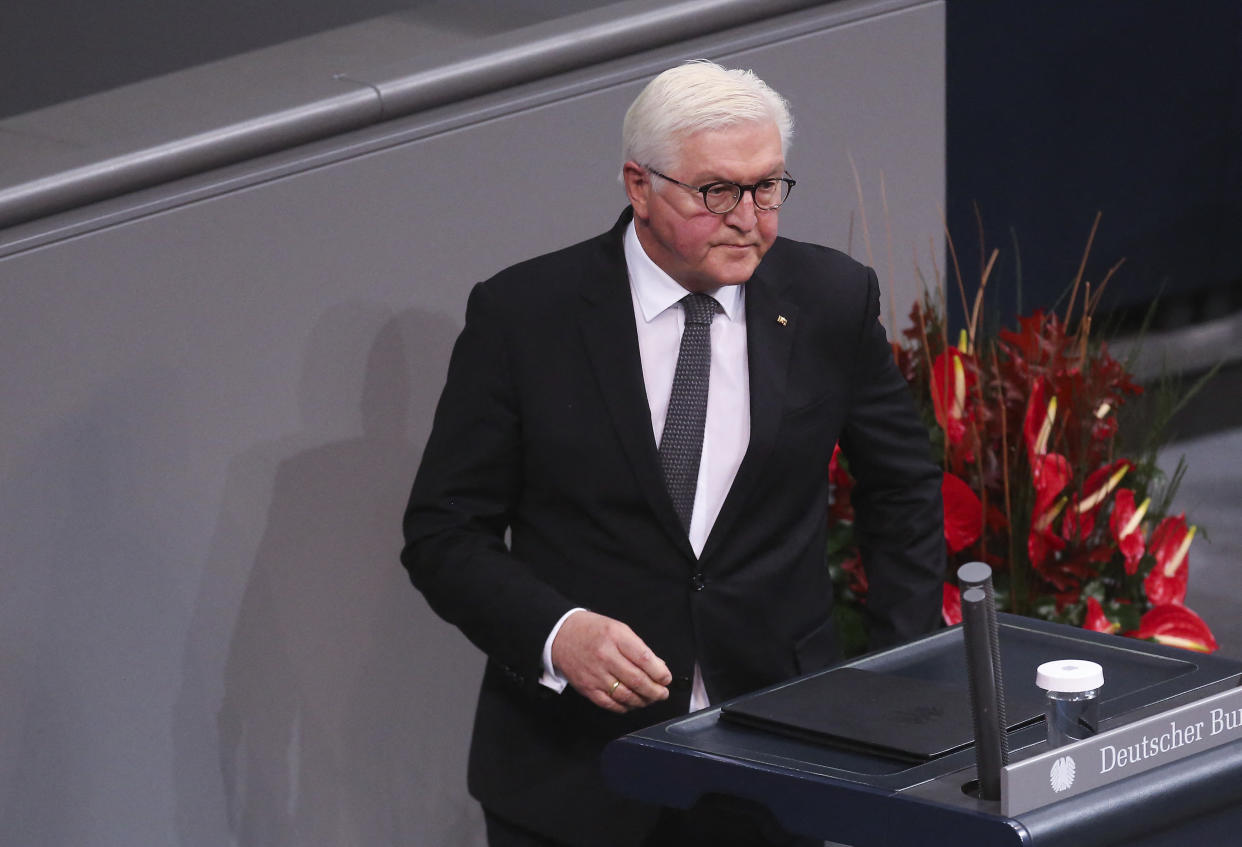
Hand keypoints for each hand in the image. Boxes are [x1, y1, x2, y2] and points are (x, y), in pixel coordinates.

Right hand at [550, 610, 671, 713]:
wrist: (560, 635)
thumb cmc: (591, 630)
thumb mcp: (618, 629)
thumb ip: (638, 647)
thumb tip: (658, 666)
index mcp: (616, 637)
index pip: (644, 659)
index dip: (660, 673)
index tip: (666, 678)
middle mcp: (606, 656)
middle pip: (638, 680)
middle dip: (655, 691)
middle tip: (662, 693)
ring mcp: (596, 674)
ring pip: (626, 695)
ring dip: (643, 701)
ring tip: (650, 699)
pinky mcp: (588, 688)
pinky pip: (610, 704)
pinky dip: (625, 707)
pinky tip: (632, 704)